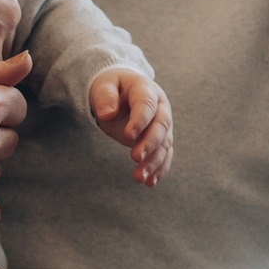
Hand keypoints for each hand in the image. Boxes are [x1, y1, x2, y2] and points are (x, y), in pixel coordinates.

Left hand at [88, 67, 172, 184]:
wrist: (122, 90)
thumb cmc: (111, 87)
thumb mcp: (104, 86)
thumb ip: (105, 97)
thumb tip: (107, 114)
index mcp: (146, 89)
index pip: (147, 104)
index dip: (140, 120)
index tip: (128, 135)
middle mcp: (160, 107)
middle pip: (160, 126)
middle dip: (149, 143)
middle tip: (135, 158)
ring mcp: (163, 123)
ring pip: (164, 143)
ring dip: (154, 161)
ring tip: (139, 178)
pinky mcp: (161, 138)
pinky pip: (164, 154)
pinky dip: (159, 168)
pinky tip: (150, 182)